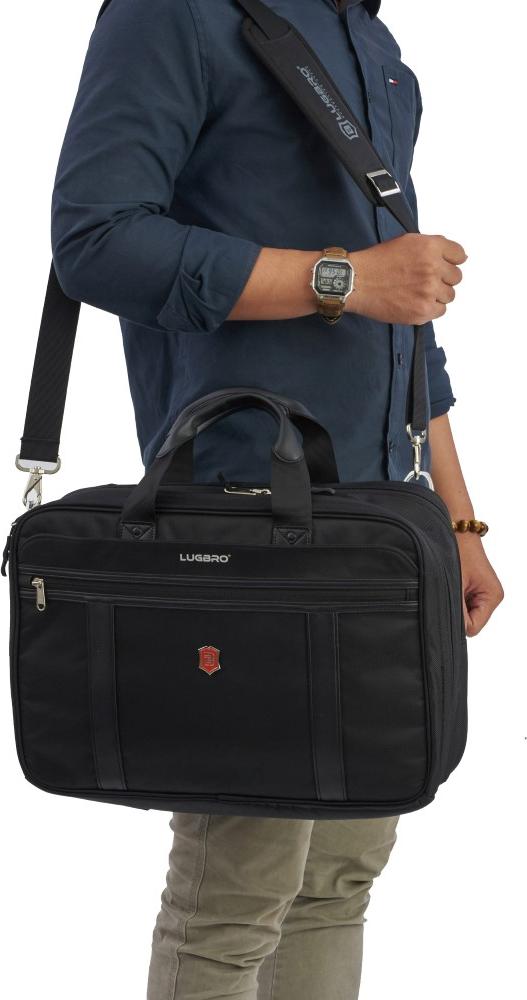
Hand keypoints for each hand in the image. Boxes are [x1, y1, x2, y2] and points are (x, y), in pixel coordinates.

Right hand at [347, 233, 466, 325]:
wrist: (357, 282)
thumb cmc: (378, 262)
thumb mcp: (407, 241)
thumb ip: (434, 247)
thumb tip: (461, 257)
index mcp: (430, 247)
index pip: (460, 255)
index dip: (451, 261)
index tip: (442, 266)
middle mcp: (432, 268)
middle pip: (456, 277)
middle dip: (443, 278)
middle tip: (424, 280)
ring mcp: (428, 291)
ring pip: (449, 295)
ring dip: (437, 295)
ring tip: (417, 292)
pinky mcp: (422, 311)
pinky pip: (440, 311)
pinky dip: (430, 308)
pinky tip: (415, 302)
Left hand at [456, 534, 503, 636]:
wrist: (455, 528)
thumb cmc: (456, 550)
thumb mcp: (455, 584)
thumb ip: (456, 610)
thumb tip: (453, 632)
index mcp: (492, 596)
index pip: (473, 628)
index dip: (457, 621)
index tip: (446, 603)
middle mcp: (490, 597)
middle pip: (469, 622)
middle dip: (456, 612)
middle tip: (445, 592)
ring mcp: (482, 593)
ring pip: (463, 614)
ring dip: (453, 603)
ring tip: (448, 585)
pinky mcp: (473, 588)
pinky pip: (461, 604)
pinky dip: (452, 597)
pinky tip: (449, 583)